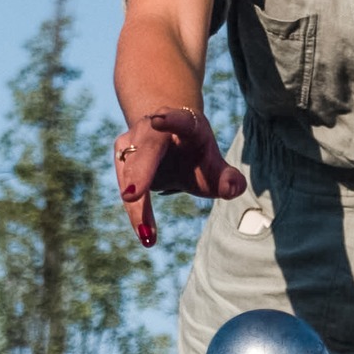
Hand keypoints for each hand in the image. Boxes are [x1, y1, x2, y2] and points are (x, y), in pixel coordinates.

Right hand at [112, 106, 246, 246]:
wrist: (171, 142)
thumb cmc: (198, 158)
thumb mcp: (215, 167)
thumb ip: (229, 179)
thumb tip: (231, 189)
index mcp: (186, 124)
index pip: (179, 119)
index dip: (170, 120)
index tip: (159, 120)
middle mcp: (154, 128)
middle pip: (146, 149)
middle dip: (139, 172)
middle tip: (131, 196)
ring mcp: (134, 140)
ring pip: (131, 172)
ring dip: (137, 204)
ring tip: (146, 233)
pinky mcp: (122, 154)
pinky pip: (127, 187)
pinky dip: (135, 211)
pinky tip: (144, 234)